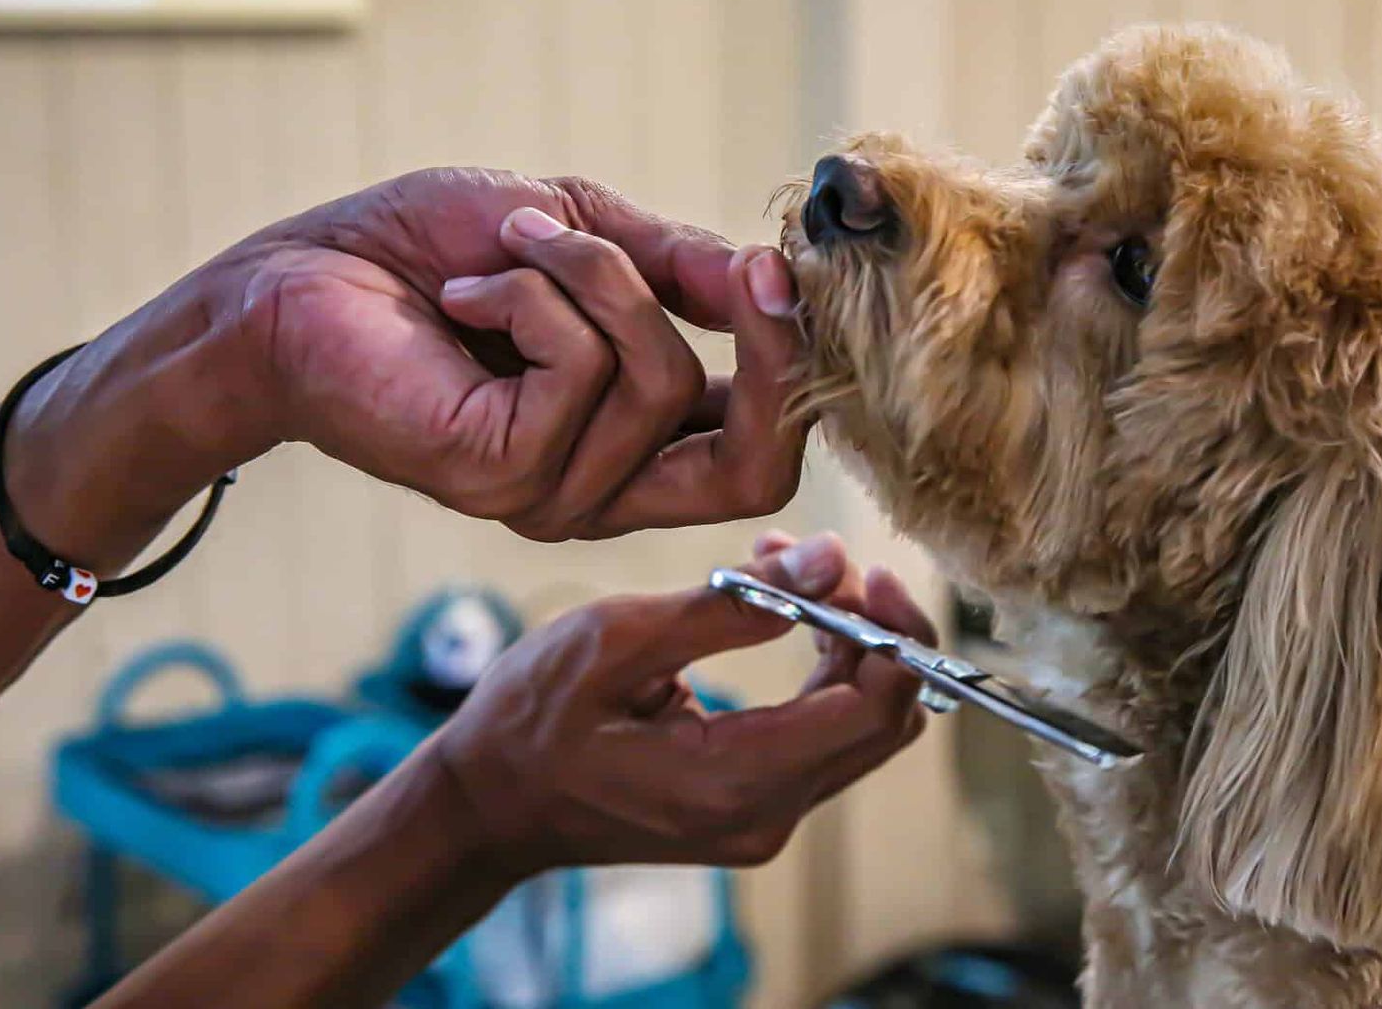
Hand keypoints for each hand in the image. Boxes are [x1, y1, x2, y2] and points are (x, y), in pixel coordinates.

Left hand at [2, 167, 810, 564]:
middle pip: (757, 472)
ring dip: (595, 276)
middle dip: (769, 357)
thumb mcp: (581, 235)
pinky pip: (583, 368)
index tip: (778, 268)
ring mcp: (555, 495)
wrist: (295, 277)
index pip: (765, 452)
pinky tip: (467, 292)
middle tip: (748, 271)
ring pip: (660, 383)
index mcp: (636, 444)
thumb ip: (677, 269)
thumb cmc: (427, 252)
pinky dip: (537, 295)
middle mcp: (605, 488)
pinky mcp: (502, 478)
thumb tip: (775, 277)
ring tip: (512, 248)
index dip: (795, 366)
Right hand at [433, 532, 930, 872]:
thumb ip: (730, 605)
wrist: (487, 808)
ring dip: (848, 643)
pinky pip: (822, 737)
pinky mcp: (755, 807)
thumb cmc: (531, 720)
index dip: (894, 634)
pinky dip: (822, 671)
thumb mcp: (616, 640)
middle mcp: (766, 816)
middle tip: (822, 562)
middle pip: (884, 722)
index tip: (867, 571)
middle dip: (874, 630)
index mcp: (735, 780)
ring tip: (787, 569)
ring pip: (860, 727)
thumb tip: (828, 560)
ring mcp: (765, 820)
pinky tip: (780, 610)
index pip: (874, 714)